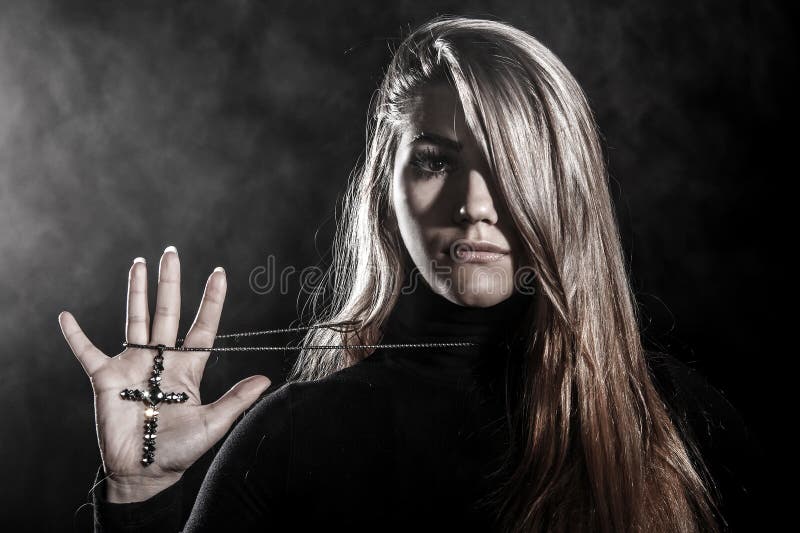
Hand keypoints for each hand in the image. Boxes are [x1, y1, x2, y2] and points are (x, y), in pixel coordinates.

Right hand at [58, 246, 271, 502]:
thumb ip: (237, 399)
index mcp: (187, 367)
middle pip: (166, 312)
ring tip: (139, 263)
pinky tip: (66, 316)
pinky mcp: (106, 379)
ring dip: (135, 292)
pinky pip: (87, 352)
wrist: (144, 472)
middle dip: (170, 283)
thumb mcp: (213, 424)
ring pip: (135, 320)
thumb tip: (267, 379)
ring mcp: (132, 366)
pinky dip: (76, 335)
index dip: (211, 300)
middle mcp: (160, 359)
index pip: (202, 326)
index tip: (219, 272)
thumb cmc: (179, 450)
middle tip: (171, 252)